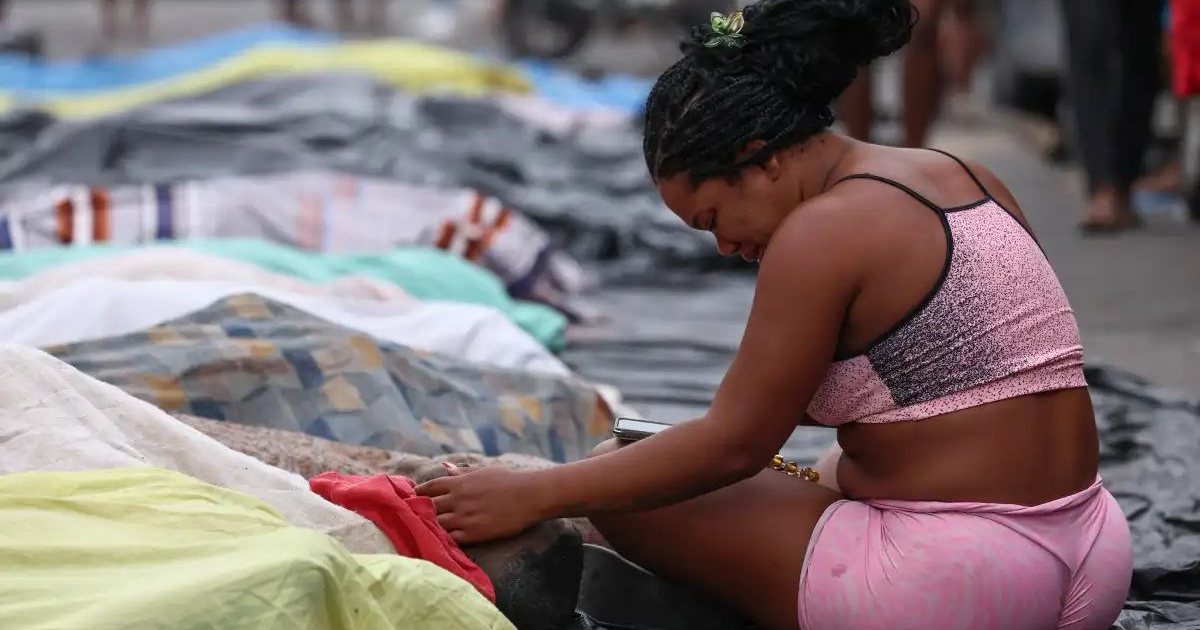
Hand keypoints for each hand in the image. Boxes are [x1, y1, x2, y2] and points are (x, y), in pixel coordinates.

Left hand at [415, 464, 548, 544]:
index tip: (412, 497)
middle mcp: (457, 499)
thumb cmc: (509, 480)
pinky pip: (450, 538)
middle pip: (428, 506)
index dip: (418, 492)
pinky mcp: (472, 533)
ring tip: (421, 530)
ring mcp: (463, 517)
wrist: (529, 496)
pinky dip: (442, 538)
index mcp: (459, 483)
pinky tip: (438, 540)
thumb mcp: (484, 471)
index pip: (430, 487)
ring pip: (436, 523)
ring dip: (428, 526)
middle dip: (418, 510)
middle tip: (411, 516)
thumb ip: (462, 473)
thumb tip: (445, 468)